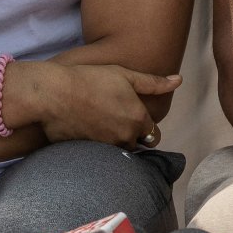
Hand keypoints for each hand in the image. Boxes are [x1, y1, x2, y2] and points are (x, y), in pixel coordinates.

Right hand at [16, 62, 179, 148]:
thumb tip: (178, 80)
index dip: (146, 128)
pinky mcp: (86, 155)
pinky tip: (86, 133)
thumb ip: (154, 82)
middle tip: (115, 120)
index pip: (153, 135)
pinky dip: (95, 149)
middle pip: (136, 146)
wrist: (54, 94)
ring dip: (113, 144)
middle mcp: (124, 138)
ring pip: (117, 152)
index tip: (136, 119)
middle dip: (131, 137)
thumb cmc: (91, 79)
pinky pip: (97, 157)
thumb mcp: (125, 75)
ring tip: (100, 125)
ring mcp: (105, 149)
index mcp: (138, 120)